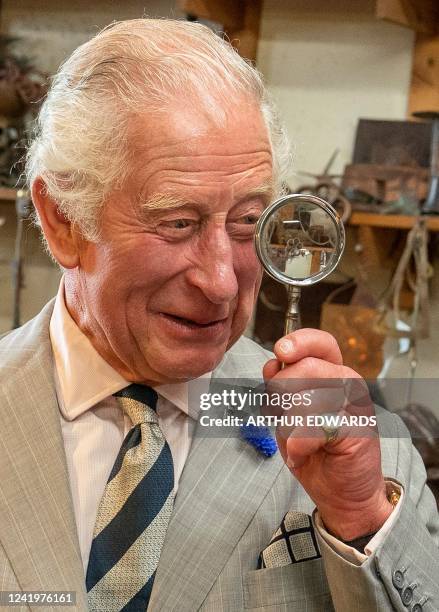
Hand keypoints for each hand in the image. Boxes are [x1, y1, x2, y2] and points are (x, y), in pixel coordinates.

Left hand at [263, 328, 392, 540]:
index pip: (320, 343)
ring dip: (288, 425)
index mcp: (332, 373)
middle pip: (303, 368)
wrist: (342, 493)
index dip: (299, 342)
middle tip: (285, 420)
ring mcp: (356, 405)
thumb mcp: (288, 412)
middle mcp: (348, 383)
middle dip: (280, 396)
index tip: (280, 351)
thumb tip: (271, 365)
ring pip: (305, 398)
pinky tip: (303, 453)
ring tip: (297, 440)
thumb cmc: (314, 450)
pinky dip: (298, 444)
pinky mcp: (358, 429)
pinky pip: (313, 427)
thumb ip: (281, 386)